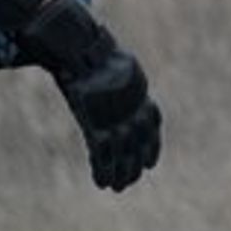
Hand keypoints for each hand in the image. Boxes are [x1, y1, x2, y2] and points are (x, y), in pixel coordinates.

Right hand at [18, 0, 163, 191]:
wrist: (77, 43)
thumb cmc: (86, 43)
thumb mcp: (106, 54)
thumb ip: (110, 69)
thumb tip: (106, 69)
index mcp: (136, 86)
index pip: (152, 119)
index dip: (153, 141)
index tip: (152, 161)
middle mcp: (131, 103)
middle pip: (139, 138)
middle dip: (137, 161)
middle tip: (132, 180)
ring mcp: (113, 112)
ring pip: (122, 149)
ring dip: (121, 170)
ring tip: (119, 187)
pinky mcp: (95, 119)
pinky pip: (102, 149)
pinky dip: (103, 167)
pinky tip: (102, 181)